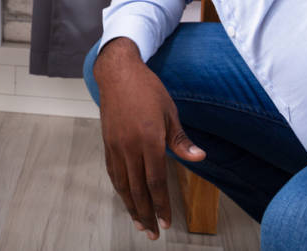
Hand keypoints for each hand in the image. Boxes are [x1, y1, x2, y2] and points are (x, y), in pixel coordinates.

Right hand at [94, 38, 205, 239]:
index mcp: (149, 139)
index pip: (156, 181)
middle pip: (137, 188)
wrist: (118, 73)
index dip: (161, 204)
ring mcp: (116, 145)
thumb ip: (181, 140)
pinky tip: (125, 198)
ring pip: (122, 184)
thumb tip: (199, 157)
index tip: (167, 222)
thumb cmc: (147, 90)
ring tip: (139, 224)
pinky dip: (120, 189)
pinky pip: (113, 172)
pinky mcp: (108, 142)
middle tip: (153, 234)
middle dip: (146, 213)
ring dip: (131, 206)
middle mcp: (130, 146)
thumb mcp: (170, 112)